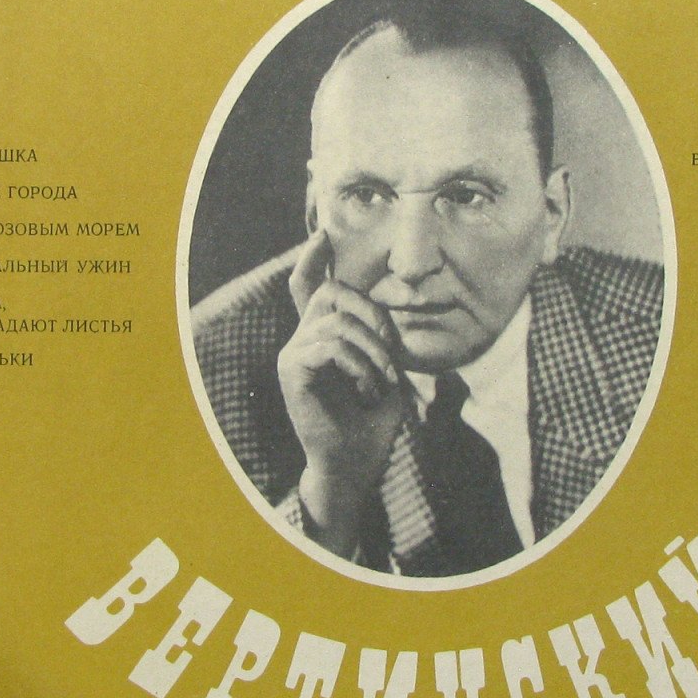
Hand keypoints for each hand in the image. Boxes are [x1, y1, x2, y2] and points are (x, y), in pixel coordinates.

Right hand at [277, 229, 404, 555]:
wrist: (355, 463)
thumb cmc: (374, 421)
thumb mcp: (389, 372)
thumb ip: (384, 339)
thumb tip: (404, 304)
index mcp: (323, 337)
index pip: (310, 286)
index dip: (313, 258)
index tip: (324, 233)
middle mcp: (303, 339)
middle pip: (332, 293)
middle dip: (371, 313)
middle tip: (391, 351)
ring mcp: (294, 353)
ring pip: (338, 322)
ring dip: (373, 351)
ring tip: (382, 382)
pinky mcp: (293, 369)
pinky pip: (330, 344)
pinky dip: (358, 364)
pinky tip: (366, 389)